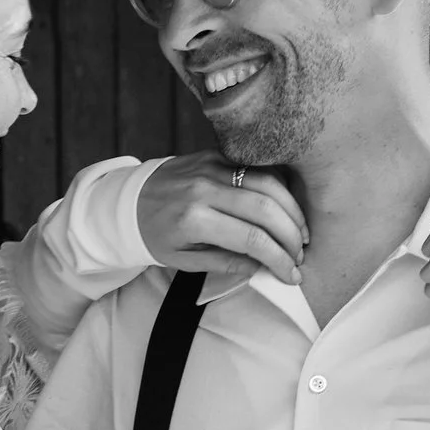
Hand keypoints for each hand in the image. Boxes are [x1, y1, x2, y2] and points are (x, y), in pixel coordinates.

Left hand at [136, 153, 308, 288]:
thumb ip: (225, 263)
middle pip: (266, 209)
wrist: (129, 200)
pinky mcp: (217, 154)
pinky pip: (258, 169)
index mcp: (194, 219)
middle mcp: (205, 188)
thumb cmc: (155, 235)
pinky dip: (279, 189)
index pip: (251, 239)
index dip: (278, 259)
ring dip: (292, 210)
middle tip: (300, 255)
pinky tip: (287, 210)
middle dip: (291, 236)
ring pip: (268, 184)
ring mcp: (212, 166)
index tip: (292, 275)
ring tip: (300, 235)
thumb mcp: (184, 261)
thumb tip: (263, 267)